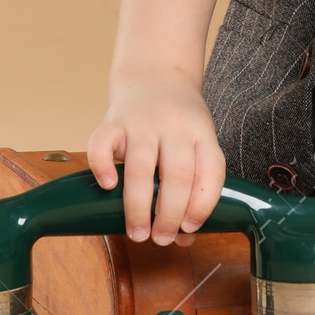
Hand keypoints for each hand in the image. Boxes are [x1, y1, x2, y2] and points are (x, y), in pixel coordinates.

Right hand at [88, 75, 226, 245]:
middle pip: (177, 174)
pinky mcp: (113, 120)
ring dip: (138, 206)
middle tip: (160, 239)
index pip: (211, 170)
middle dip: (169, 215)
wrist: (156, 75)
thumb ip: (192, 186)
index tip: (189, 229)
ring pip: (142, 165)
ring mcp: (142, 122)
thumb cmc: (178, 124)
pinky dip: (102, 166)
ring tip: (138, 233)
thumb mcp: (196, 143)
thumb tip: (183, 237)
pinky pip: (102, 142)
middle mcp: (174, 126)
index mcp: (201, 133)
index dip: (203, 204)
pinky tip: (107, 186)